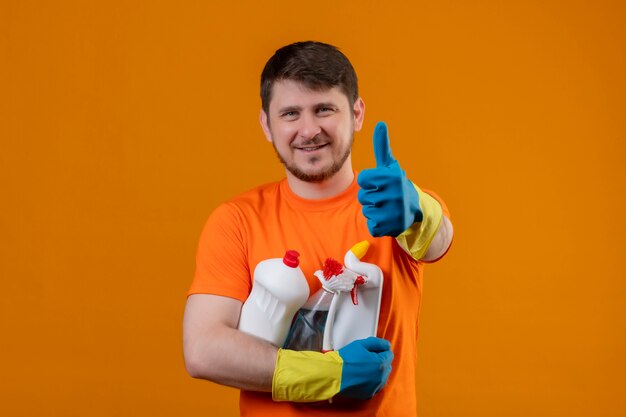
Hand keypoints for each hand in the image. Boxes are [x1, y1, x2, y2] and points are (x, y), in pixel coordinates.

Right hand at [337, 337, 393, 398]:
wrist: (333, 374)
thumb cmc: (345, 359)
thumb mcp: (361, 344)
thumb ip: (377, 342)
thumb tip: (387, 345)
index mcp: (381, 364)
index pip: (389, 354)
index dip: (379, 350)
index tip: (371, 351)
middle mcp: (381, 377)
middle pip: (387, 366)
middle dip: (379, 361)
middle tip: (366, 358)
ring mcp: (375, 387)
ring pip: (382, 376)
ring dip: (376, 371)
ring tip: (363, 367)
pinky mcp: (368, 393)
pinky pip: (375, 386)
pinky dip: (371, 381)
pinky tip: (362, 376)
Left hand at [358, 122, 421, 236]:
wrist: (415, 209)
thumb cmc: (396, 184)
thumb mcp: (390, 165)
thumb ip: (382, 146)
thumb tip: (380, 123)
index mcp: (392, 177)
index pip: (362, 180)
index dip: (368, 182)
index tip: (378, 183)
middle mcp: (394, 194)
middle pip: (363, 196)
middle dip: (370, 197)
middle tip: (384, 197)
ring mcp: (393, 212)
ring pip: (366, 211)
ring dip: (373, 210)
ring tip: (386, 207)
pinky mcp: (391, 227)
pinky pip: (371, 225)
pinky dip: (376, 224)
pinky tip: (387, 219)